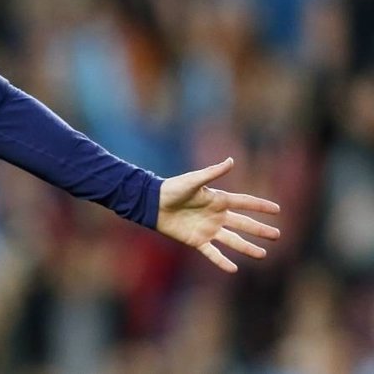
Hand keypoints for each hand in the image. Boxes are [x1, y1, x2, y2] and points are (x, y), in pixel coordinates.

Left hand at [156, 157, 280, 271]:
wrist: (153, 203)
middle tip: (277, 235)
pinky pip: (212, 253)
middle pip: (244, 224)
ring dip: (247, 248)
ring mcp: (208, 229)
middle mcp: (216, 216)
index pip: (245, 203)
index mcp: (218, 200)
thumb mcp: (193, 180)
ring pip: (233, 240)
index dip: (260, 206)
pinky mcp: (197, 241)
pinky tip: (234, 269)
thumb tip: (231, 161)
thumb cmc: (172, 188)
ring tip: (263, 254)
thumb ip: (213, 172)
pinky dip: (222, 261)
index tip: (277, 209)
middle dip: (260, 230)